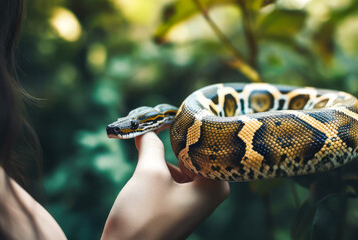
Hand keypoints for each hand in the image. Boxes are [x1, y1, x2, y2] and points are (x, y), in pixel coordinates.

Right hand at [101, 132, 229, 239]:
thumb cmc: (143, 218)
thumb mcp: (148, 174)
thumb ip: (152, 145)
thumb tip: (148, 128)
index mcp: (215, 185)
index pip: (206, 145)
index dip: (185, 128)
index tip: (169, 113)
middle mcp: (211, 193)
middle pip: (194, 154)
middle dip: (172, 142)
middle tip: (153, 121)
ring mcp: (196, 202)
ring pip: (181, 165)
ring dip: (162, 155)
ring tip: (143, 141)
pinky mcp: (180, 208)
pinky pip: (174, 179)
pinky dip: (159, 169)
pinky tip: (143, 159)